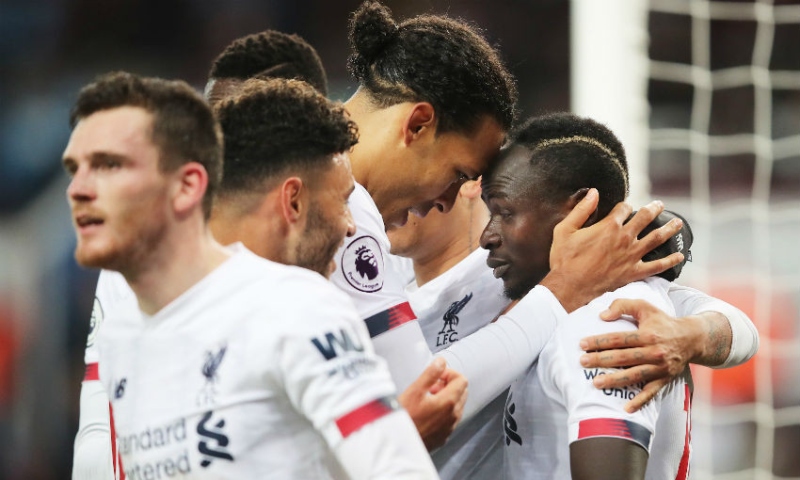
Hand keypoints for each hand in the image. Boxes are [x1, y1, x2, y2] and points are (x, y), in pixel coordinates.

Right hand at [398, 358, 467, 449]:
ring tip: (426, 399)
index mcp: (449, 402)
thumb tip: (441, 362)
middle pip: (461, 392)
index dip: (449, 373)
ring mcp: (449, 428)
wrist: (397, 445)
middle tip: (430, 386)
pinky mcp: (443, 436)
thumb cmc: (404, 418)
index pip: (462, 380)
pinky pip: (449, 419)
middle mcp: (453, 416)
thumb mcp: (415, 390)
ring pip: (456, 406)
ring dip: (445, 398)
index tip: (437, 376)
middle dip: (448, 385)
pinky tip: (426, 412)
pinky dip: (442, 412)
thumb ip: (431, 373)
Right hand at [541, 190, 684, 311]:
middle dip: (653, 209)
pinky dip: (670, 261)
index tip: (624, 207)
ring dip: (669, 229)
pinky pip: (657, 266)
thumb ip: (581, 209)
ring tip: (677, 222)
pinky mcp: (634, 272)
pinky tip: (679, 256)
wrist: (570, 287)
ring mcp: (632, 256)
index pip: (624, 208)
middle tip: (659, 205)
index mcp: (609, 226)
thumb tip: (594, 192)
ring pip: (657, 238)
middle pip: (645, 218)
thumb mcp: (565, 229)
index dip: (625, 206)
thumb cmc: (564, 259)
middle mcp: (624, 238)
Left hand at [578, 298, 704, 411]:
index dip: (600, 341)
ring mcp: (660, 367)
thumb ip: (622, 305)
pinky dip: (640, 401)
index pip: (620, 338)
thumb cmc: (662, 322)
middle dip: (602, 360)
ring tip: (596, 383)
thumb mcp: (644, 306)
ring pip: (635, 375)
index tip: (582, 344)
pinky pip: (651, 392)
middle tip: (583, 362)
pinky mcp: (664, 379)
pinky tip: (626, 409)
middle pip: (624, 357)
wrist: (691, 339)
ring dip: (615, 381)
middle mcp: (654, 352)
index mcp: (648, 334)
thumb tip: (602, 315)